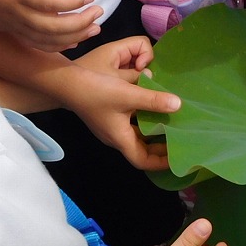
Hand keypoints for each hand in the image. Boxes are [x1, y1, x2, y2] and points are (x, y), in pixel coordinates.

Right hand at [0, 0, 102, 50]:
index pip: (48, 3)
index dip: (71, 3)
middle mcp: (14, 11)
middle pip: (50, 27)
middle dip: (79, 23)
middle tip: (99, 12)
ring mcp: (12, 23)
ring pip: (45, 39)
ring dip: (73, 37)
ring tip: (95, 28)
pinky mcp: (11, 29)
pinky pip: (36, 43)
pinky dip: (57, 46)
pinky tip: (75, 40)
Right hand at [64, 37, 182, 169]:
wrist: (66, 82)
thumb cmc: (96, 91)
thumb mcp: (127, 94)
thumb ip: (153, 100)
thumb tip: (177, 105)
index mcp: (119, 138)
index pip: (142, 161)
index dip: (160, 163)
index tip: (176, 158)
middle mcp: (115, 137)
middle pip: (141, 150)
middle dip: (160, 149)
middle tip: (179, 141)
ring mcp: (110, 127)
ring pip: (136, 137)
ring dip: (153, 134)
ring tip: (172, 126)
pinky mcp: (108, 116)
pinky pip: (130, 125)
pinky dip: (144, 122)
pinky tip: (154, 109)